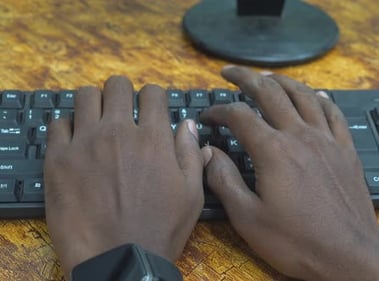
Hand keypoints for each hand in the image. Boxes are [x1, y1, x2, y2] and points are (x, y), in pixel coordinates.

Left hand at [44, 76, 203, 277]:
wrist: (119, 260)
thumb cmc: (161, 228)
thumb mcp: (191, 194)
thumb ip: (191, 153)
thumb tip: (189, 124)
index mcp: (153, 138)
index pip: (152, 93)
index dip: (153, 98)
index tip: (150, 110)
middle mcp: (118, 132)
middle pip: (116, 86)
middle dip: (123, 94)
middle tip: (123, 112)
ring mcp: (85, 143)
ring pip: (85, 96)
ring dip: (95, 104)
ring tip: (98, 122)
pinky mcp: (58, 160)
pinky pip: (58, 124)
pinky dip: (68, 127)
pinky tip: (76, 142)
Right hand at [201, 66, 378, 279]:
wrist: (349, 254)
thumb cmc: (296, 241)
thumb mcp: (248, 218)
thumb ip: (224, 180)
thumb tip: (208, 152)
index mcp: (273, 151)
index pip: (239, 115)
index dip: (219, 111)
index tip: (208, 116)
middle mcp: (300, 136)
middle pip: (270, 92)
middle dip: (246, 78)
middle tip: (230, 72)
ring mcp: (327, 140)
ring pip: (303, 95)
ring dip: (282, 81)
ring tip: (267, 77)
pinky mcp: (346, 150)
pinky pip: (334, 113)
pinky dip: (320, 99)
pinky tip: (314, 95)